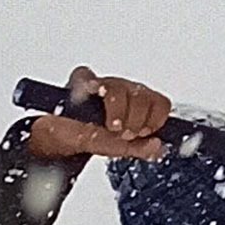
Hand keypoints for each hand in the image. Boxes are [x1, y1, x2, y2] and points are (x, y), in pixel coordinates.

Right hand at [23, 67, 172, 163]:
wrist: (64, 136)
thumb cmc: (95, 137)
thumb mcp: (119, 147)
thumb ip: (140, 148)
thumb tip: (157, 146)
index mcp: (140, 104)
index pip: (160, 102)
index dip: (156, 117)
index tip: (145, 132)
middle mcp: (125, 92)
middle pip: (141, 95)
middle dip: (136, 118)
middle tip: (126, 133)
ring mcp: (105, 85)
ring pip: (118, 87)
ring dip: (118, 109)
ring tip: (112, 126)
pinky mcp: (81, 81)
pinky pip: (85, 75)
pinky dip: (87, 85)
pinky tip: (86, 95)